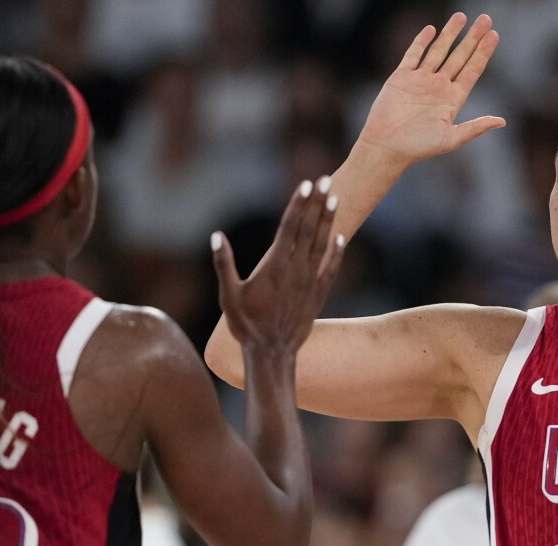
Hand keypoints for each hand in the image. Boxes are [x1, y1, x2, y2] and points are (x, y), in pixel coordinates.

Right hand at [212, 177, 343, 352]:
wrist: (272, 353)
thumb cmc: (246, 325)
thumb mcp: (228, 295)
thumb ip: (223, 264)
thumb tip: (216, 235)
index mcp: (274, 266)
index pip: (289, 227)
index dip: (298, 204)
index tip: (306, 184)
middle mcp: (295, 270)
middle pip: (308, 230)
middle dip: (316, 203)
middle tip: (325, 179)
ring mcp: (309, 282)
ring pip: (321, 245)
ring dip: (328, 220)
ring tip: (334, 198)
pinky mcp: (318, 295)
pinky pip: (330, 269)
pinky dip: (336, 252)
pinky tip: (341, 238)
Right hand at [356, 12, 505, 167]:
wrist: (386, 146)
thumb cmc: (418, 147)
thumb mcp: (451, 139)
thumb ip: (475, 128)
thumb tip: (502, 122)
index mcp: (453, 99)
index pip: (472, 70)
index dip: (483, 53)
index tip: (494, 35)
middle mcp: (439, 87)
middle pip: (460, 56)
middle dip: (472, 38)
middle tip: (485, 19)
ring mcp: (420, 80)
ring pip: (438, 51)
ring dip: (450, 34)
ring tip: (461, 16)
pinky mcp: (402, 77)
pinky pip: (413, 54)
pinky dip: (421, 41)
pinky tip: (431, 29)